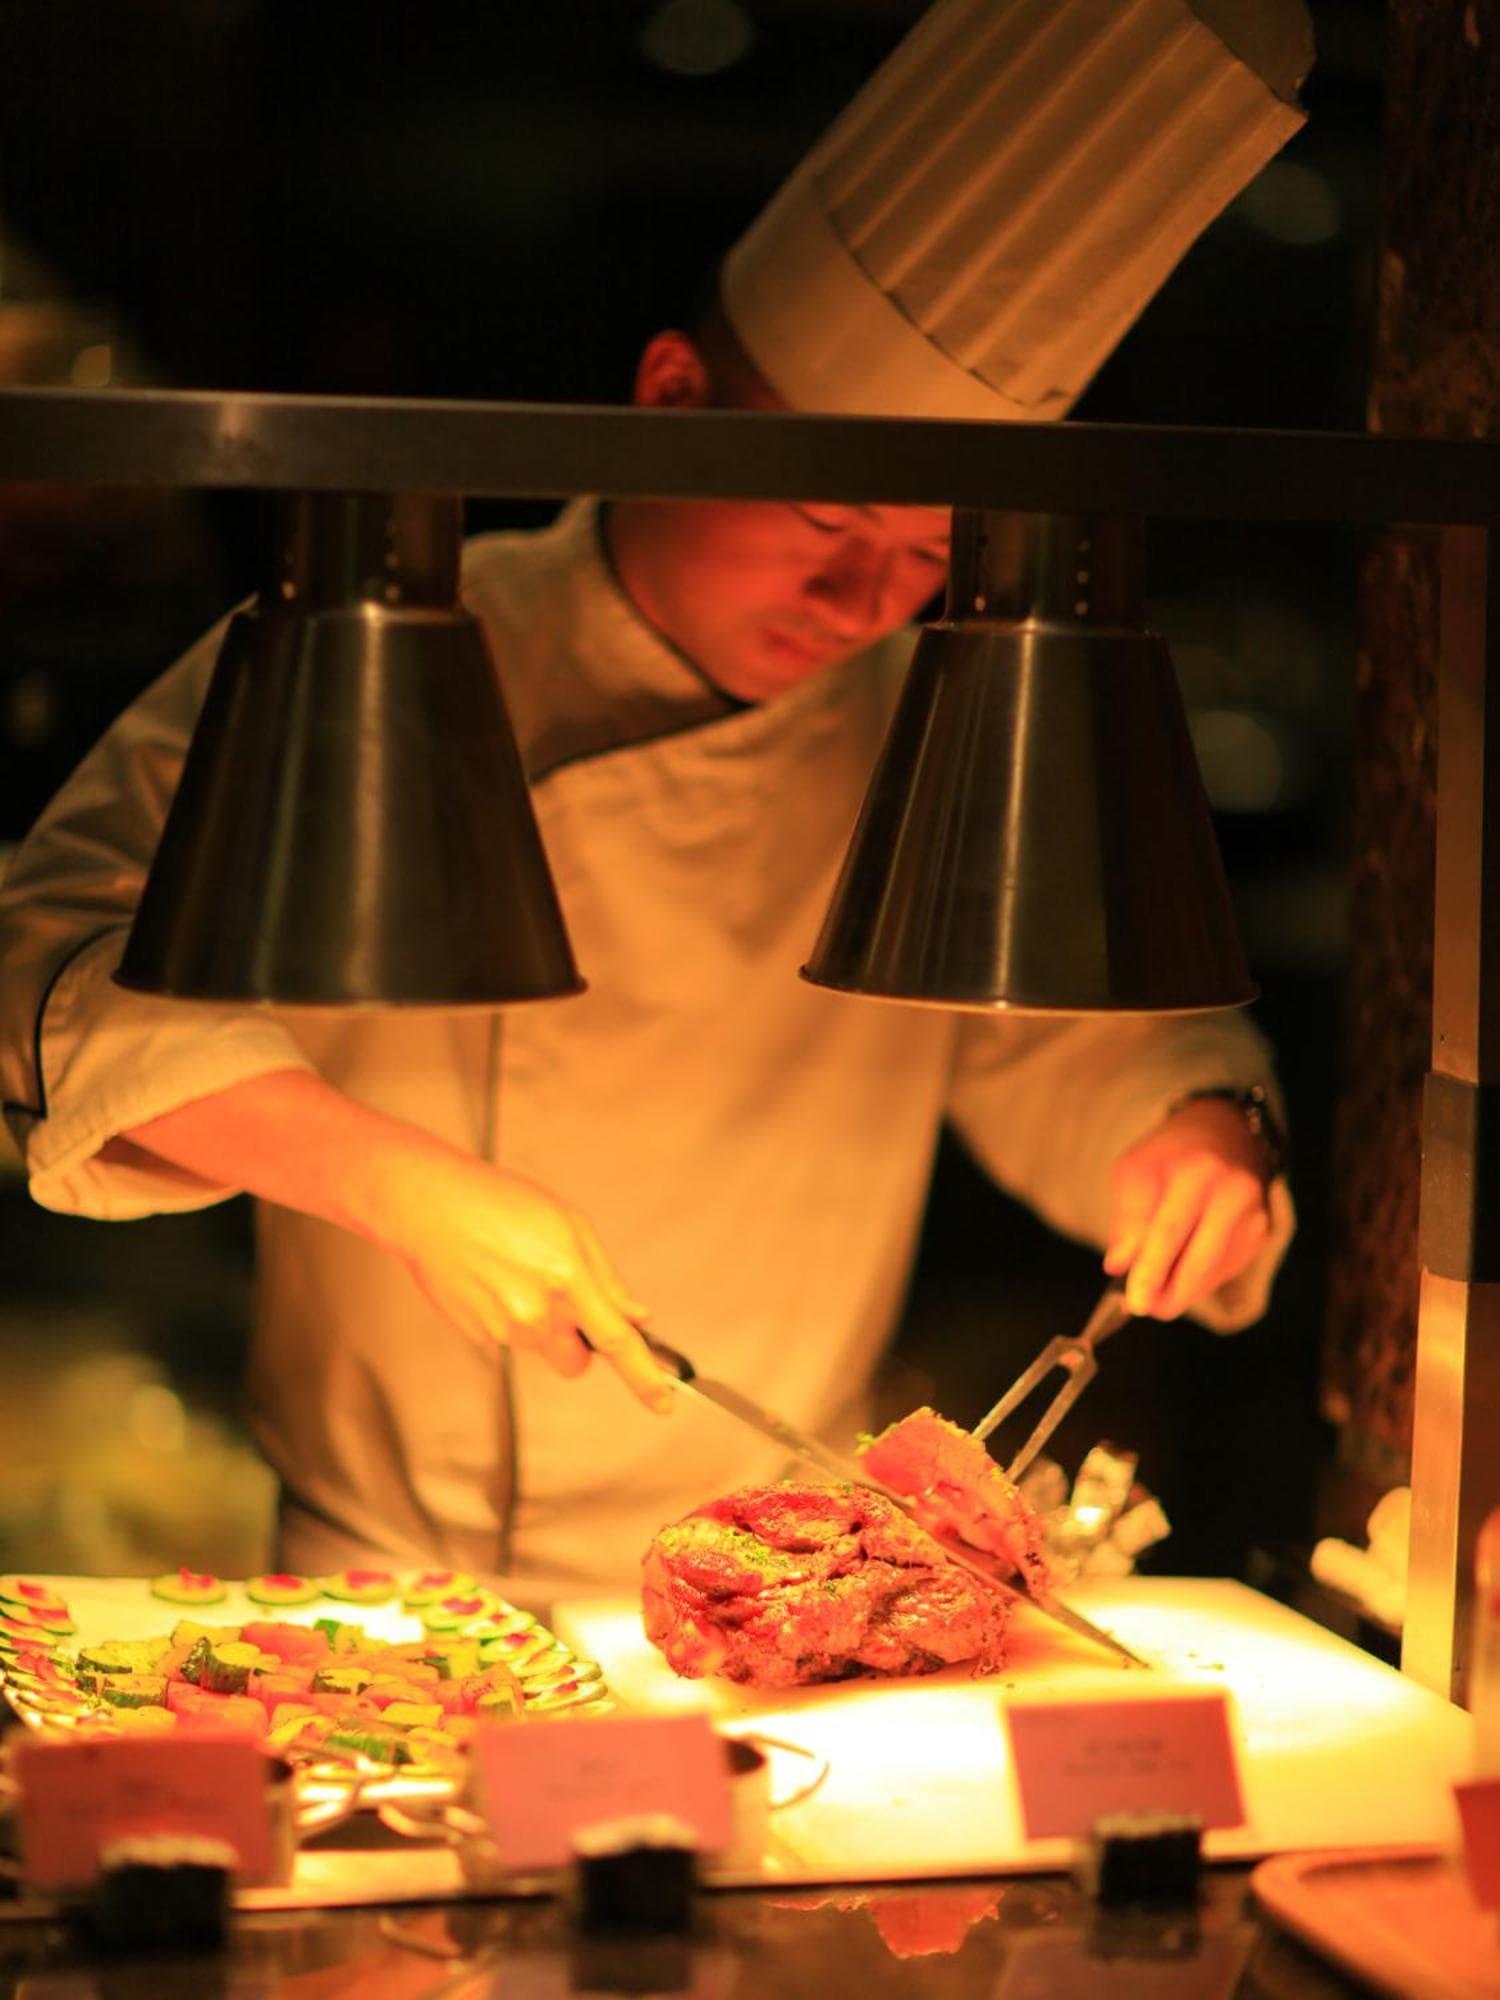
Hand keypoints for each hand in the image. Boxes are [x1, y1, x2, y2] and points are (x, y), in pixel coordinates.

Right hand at [387, 1153, 675, 1413]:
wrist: (430, 1207)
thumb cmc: (498, 1204)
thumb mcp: (570, 1224)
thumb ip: (607, 1278)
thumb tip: (637, 1316)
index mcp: (568, 1279)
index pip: (617, 1342)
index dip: (645, 1378)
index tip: (663, 1402)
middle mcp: (536, 1313)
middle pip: (577, 1361)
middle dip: (578, 1343)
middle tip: (560, 1300)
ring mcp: (504, 1329)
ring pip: (542, 1347)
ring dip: (539, 1323)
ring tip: (515, 1272)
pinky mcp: (478, 1336)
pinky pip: (509, 1338)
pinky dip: (508, 1316)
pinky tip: (494, 1280)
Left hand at [1102, 1097, 1273, 1318]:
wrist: (1224, 1133)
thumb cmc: (1171, 1153)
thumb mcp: (1136, 1170)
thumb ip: (1129, 1218)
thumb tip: (1119, 1265)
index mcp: (1198, 1171)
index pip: (1170, 1231)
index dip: (1151, 1271)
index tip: (1135, 1302)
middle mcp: (1234, 1193)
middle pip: (1200, 1260)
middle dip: (1170, 1293)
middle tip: (1145, 1309)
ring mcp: (1254, 1215)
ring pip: (1213, 1271)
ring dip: (1182, 1289)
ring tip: (1155, 1293)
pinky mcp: (1261, 1233)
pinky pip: (1225, 1269)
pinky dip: (1200, 1278)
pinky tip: (1182, 1272)